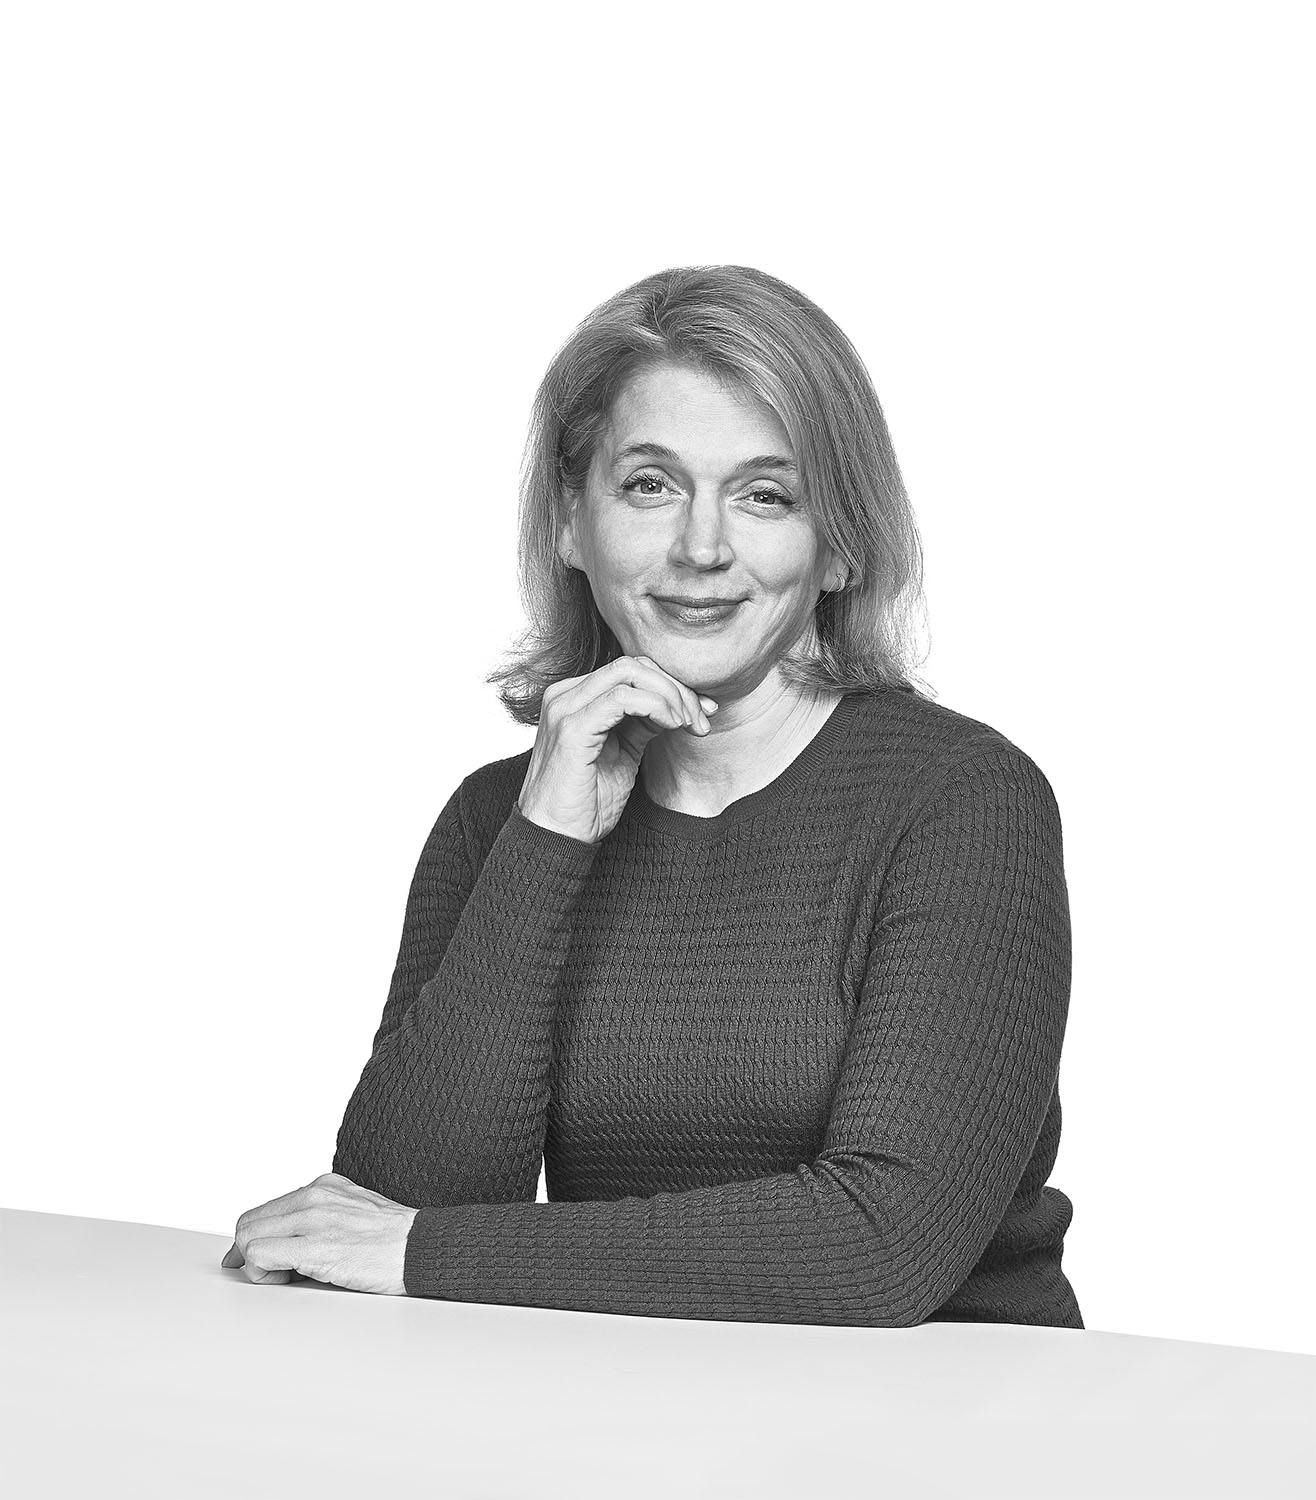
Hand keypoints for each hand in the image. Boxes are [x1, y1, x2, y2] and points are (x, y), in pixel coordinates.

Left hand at [220, 1171, 417, 1294]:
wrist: (423, 1248)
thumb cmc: (394, 1241)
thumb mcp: (354, 1213)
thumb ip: (320, 1219)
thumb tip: (284, 1245)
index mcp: (324, 1186)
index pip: (265, 1210)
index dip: (254, 1241)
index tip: (258, 1263)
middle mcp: (315, 1194)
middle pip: (249, 1223)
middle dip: (251, 1254)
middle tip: (275, 1275)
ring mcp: (313, 1216)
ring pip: (247, 1237)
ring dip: (256, 1265)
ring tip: (286, 1279)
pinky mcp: (314, 1244)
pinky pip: (259, 1255)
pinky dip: (262, 1274)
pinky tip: (288, 1282)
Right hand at [518, 655, 718, 843]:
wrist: (556, 838)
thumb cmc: (586, 803)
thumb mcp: (623, 753)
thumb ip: (643, 723)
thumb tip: (680, 706)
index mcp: (574, 697)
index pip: (631, 670)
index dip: (672, 685)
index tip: (703, 710)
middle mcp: (565, 695)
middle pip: (634, 666)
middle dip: (676, 687)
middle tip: (701, 718)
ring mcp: (565, 708)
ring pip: (630, 673)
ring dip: (670, 695)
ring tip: (689, 723)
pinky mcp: (571, 727)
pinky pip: (622, 698)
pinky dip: (655, 705)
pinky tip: (672, 724)